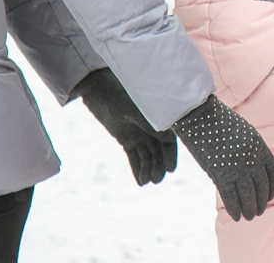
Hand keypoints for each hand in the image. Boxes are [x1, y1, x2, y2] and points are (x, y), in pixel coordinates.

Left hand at [73, 68, 177, 185]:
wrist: (101, 91)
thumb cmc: (124, 96)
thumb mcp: (141, 112)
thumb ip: (155, 124)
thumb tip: (172, 138)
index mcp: (160, 118)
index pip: (169, 139)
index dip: (170, 155)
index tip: (170, 169)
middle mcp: (152, 127)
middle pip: (159, 150)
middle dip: (159, 165)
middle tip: (157, 180)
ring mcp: (139, 134)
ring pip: (147, 155)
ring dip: (148, 168)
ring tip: (147, 182)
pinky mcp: (127, 139)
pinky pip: (134, 156)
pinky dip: (137, 167)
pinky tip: (139, 181)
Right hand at [173, 95, 273, 221]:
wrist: (200, 117)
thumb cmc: (218, 122)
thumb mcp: (241, 133)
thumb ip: (248, 151)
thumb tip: (248, 174)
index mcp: (259, 145)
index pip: (272, 170)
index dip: (272, 186)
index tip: (270, 196)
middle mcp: (252, 158)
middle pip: (261, 186)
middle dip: (261, 201)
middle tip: (258, 211)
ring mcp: (238, 168)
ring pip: (249, 195)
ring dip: (250, 208)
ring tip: (249, 217)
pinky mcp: (222, 175)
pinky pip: (232, 198)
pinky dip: (235, 209)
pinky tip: (236, 216)